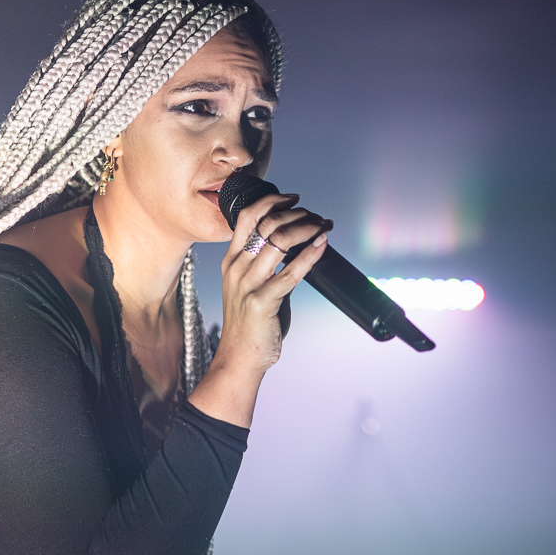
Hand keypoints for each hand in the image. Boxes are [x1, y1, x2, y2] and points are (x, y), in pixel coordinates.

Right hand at [219, 193, 329, 373]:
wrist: (240, 356)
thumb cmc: (250, 321)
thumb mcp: (248, 285)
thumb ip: (264, 263)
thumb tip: (295, 242)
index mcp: (232, 260)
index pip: (246, 216)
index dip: (271, 201)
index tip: (292, 198)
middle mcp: (237, 268)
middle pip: (266, 223)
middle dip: (296, 214)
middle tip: (316, 216)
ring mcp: (248, 284)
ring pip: (279, 242)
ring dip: (307, 229)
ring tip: (323, 226)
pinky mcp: (262, 302)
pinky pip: (290, 272)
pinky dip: (310, 254)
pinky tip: (322, 245)